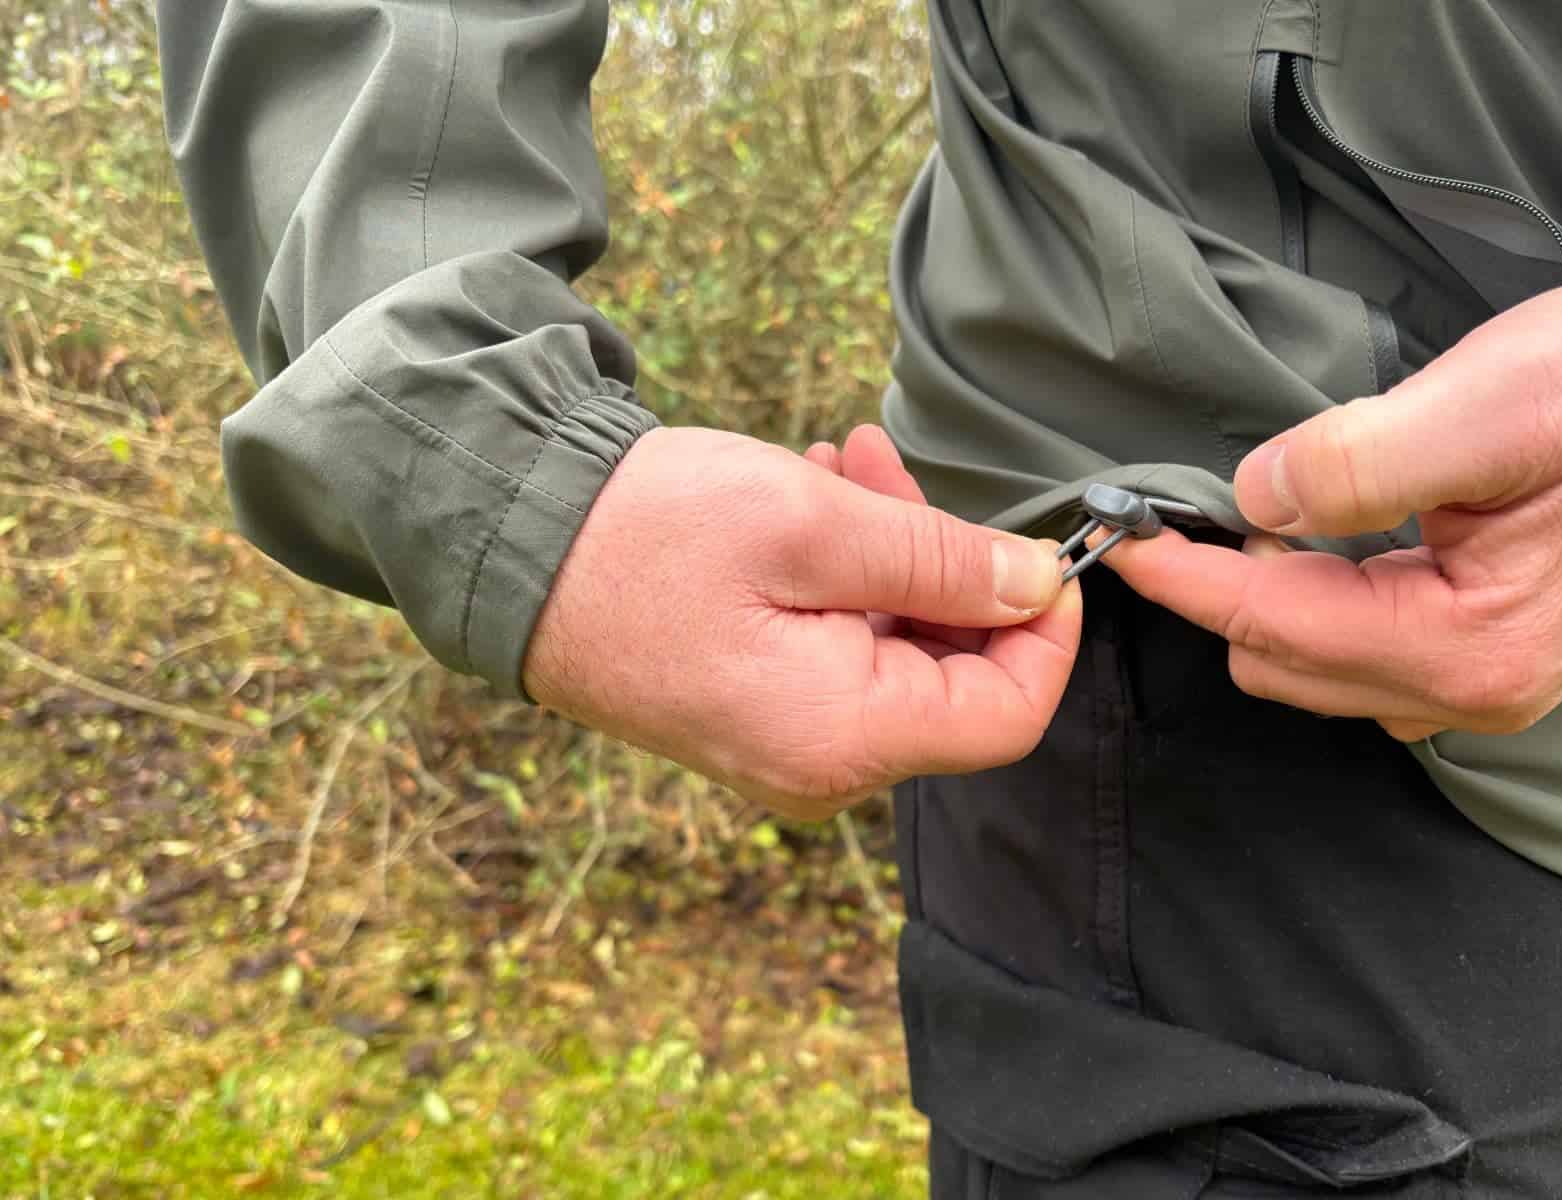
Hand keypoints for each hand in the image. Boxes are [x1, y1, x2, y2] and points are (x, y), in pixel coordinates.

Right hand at [522, 424, 1080, 817]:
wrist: (508, 546)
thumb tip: (1039, 584)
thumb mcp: (815, 525)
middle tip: (891, 464)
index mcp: (844, 738)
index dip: (1049, 632)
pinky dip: (850, 578)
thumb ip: (944, 560)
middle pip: (954, 679)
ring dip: (895, 554)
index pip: (1009, 715)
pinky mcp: (759, 712)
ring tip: (846, 461)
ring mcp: (788, 745)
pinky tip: (817, 498)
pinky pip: (843, 652)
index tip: (1045, 547)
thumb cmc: (651, 535)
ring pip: (898, 653)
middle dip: (953, 565)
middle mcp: (822, 767)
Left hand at [1100, 276, 1561, 740]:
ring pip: (1319, 665)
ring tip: (1248, 517)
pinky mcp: (1501, 650)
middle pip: (1283, 664)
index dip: (1182, 578)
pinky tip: (1321, 540)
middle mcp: (1475, 691)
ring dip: (1268, 601)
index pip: (1273, 626)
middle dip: (1219, 595)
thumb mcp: (1495, 403)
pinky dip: (1320, 604)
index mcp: (1468, 646)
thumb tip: (1253, 497)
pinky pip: (1369, 651)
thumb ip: (1357, 462)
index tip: (1114, 536)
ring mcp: (1491, 681)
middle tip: (1181, 508)